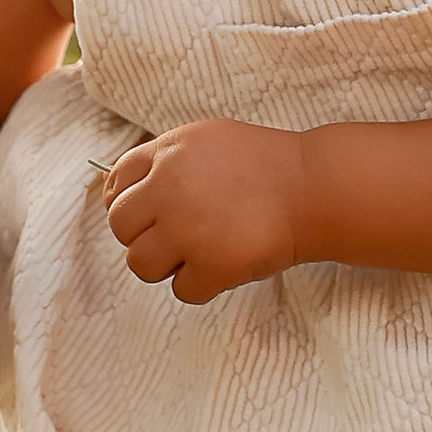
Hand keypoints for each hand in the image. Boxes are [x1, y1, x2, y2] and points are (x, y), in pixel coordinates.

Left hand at [100, 119, 304, 305]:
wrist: (315, 188)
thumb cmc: (267, 166)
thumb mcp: (209, 140)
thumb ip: (165, 162)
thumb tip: (118, 191)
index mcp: (168, 152)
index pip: (117, 184)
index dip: (129, 205)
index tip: (149, 216)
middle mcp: (169, 188)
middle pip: (121, 227)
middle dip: (146, 237)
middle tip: (180, 237)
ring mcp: (187, 229)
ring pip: (141, 264)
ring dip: (167, 265)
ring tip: (200, 253)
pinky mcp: (211, 265)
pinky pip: (182, 290)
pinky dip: (202, 285)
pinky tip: (225, 265)